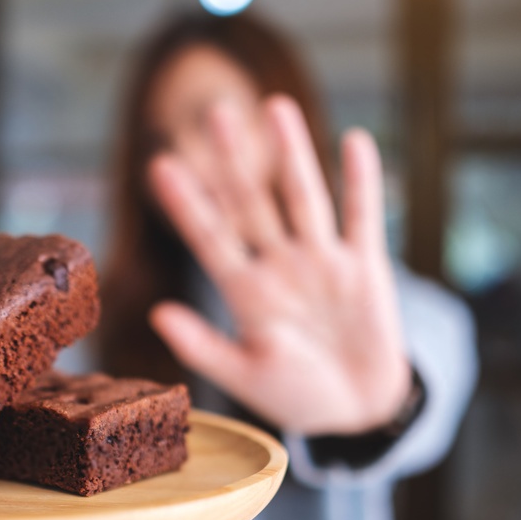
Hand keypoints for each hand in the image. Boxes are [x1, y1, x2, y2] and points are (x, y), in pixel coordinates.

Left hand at [148, 95, 410, 435]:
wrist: (357, 411)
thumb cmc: (295, 395)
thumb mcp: (245, 375)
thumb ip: (203, 346)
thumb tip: (156, 315)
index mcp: (245, 292)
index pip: (209, 238)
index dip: (187, 204)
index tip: (159, 165)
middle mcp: (279, 266)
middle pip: (252, 203)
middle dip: (234, 160)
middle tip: (214, 112)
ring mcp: (321, 262)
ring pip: (303, 197)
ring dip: (292, 154)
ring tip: (276, 107)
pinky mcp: (365, 267)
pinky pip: (363, 217)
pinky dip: (361, 182)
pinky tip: (354, 141)